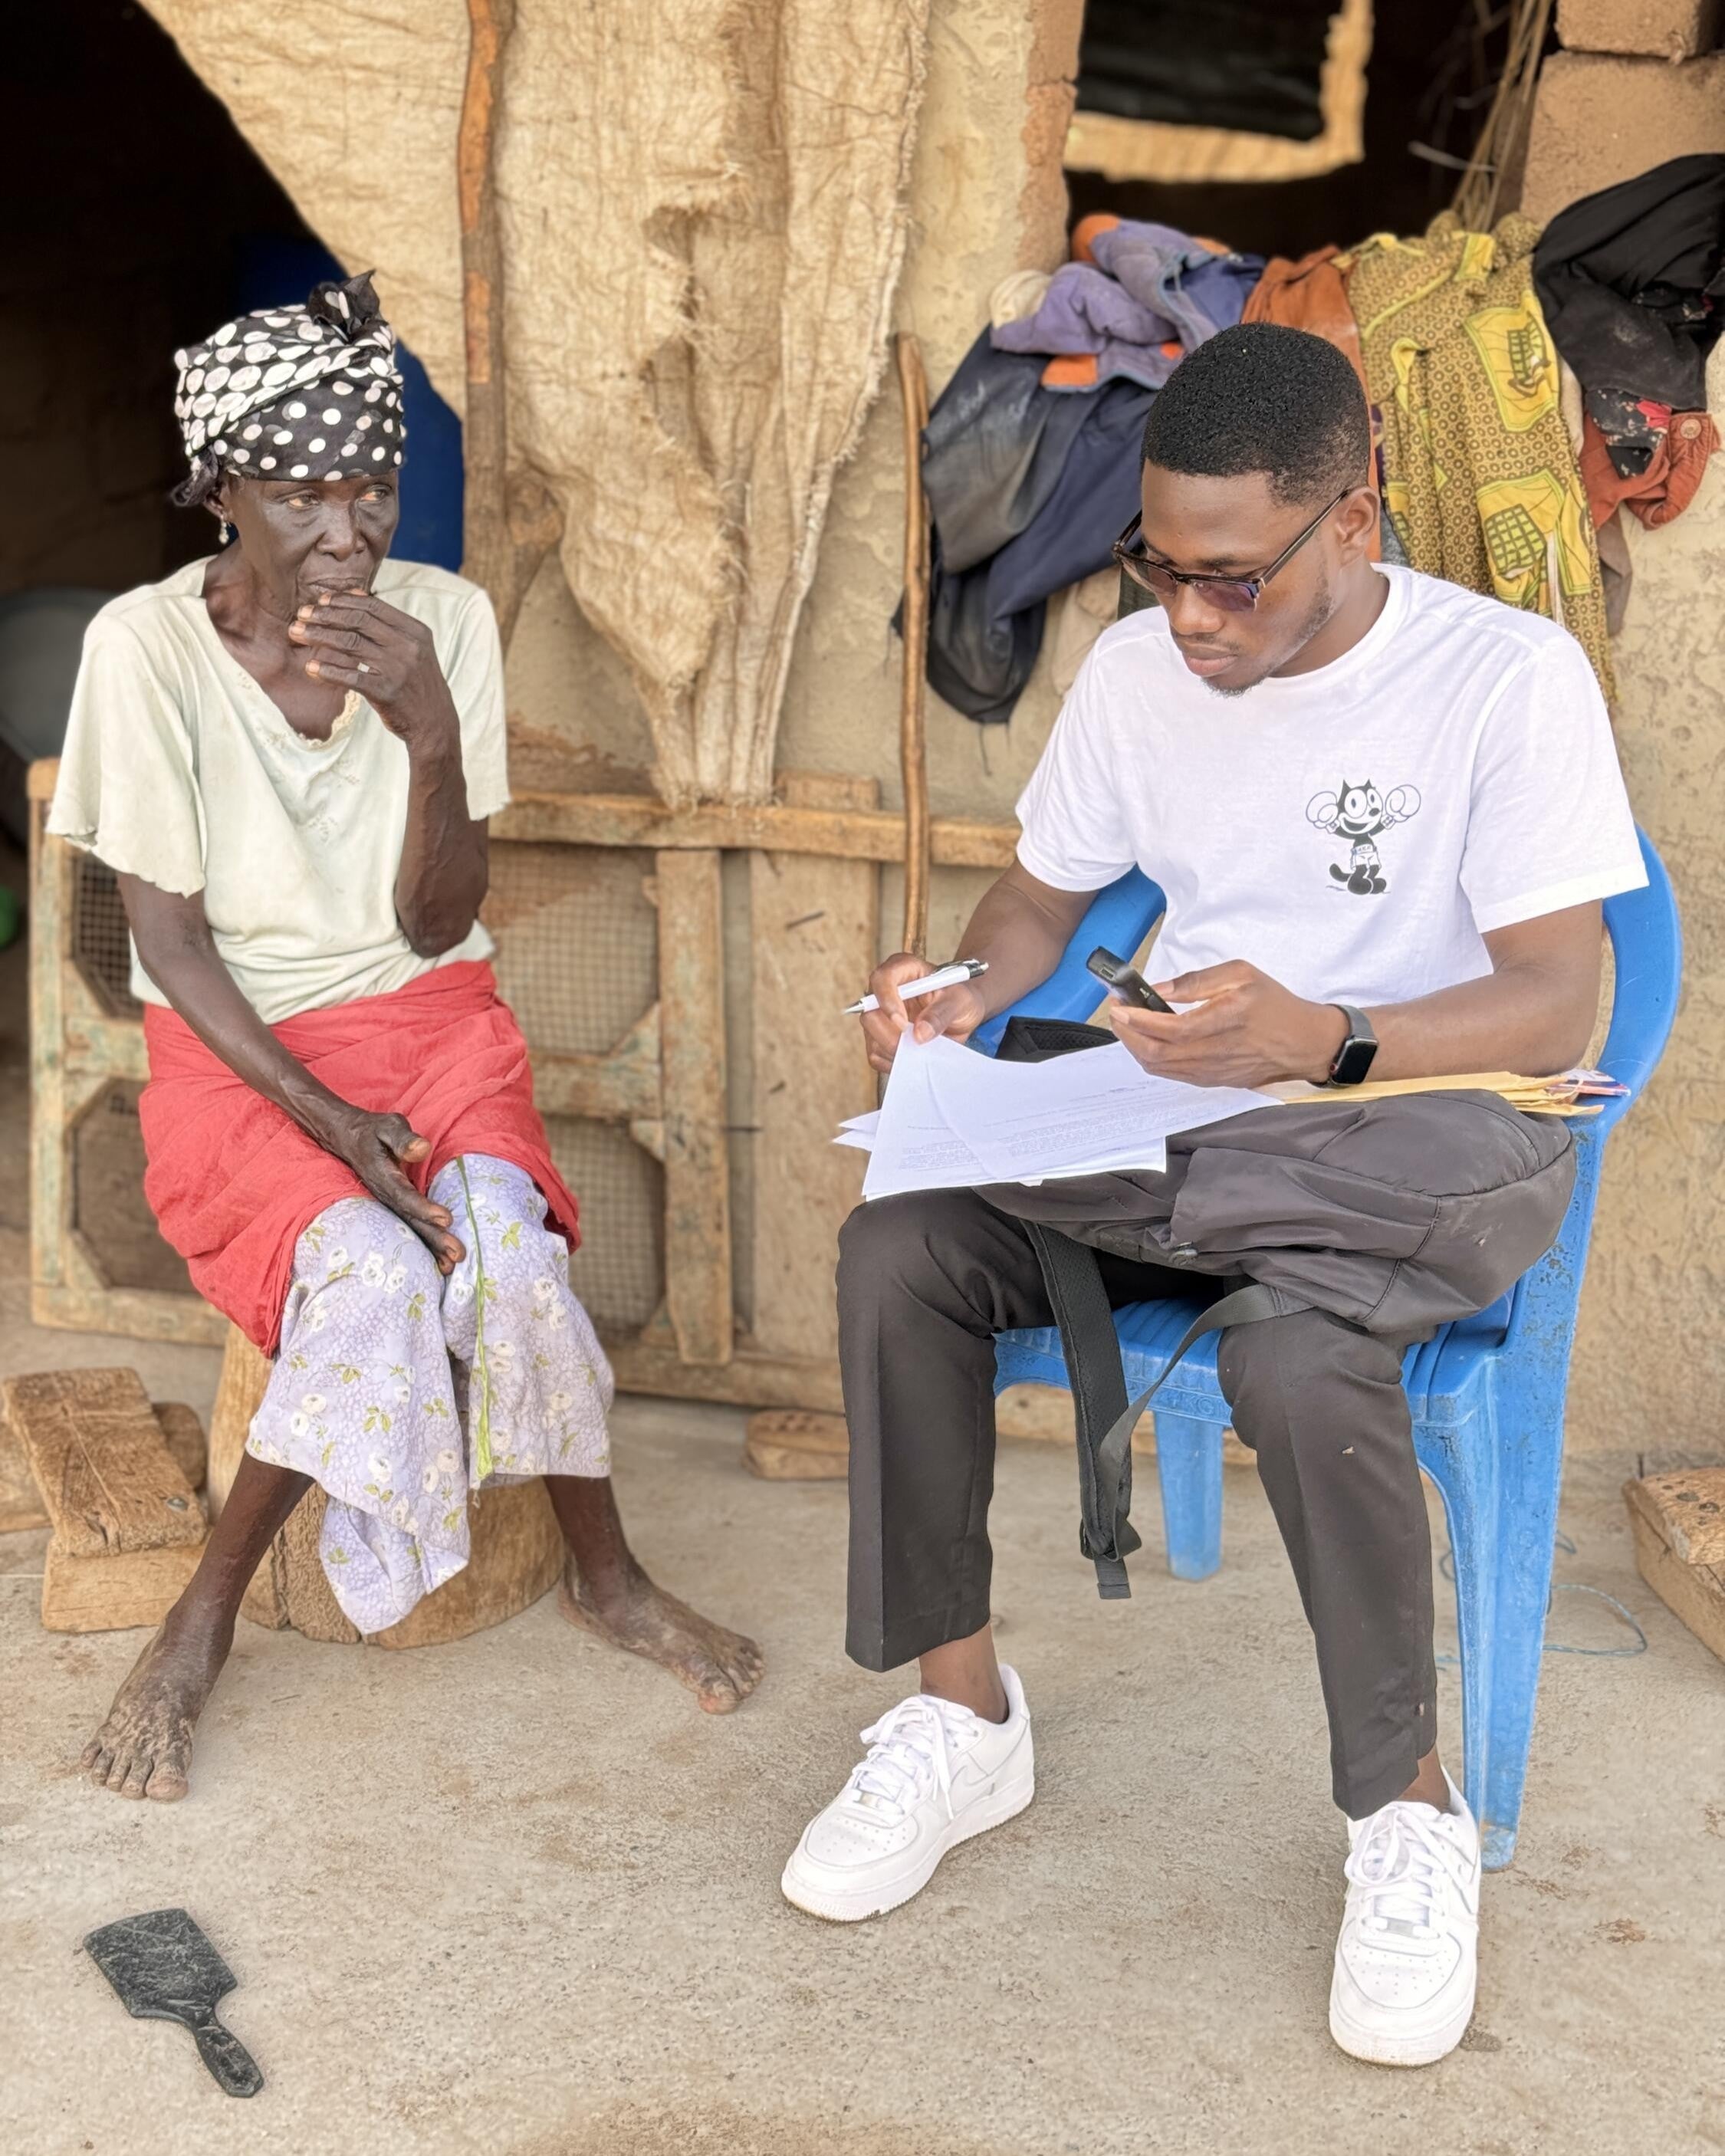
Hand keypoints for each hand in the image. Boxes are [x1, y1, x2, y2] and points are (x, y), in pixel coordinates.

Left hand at [289, 591, 459, 752]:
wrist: (435, 724)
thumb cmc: (417, 685)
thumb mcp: (415, 649)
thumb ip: (389, 626)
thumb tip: (355, 593)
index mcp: (415, 631)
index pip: (373, 606)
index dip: (342, 601)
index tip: (319, 601)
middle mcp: (408, 646)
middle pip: (358, 620)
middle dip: (324, 615)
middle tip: (300, 615)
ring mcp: (398, 669)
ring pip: (350, 644)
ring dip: (318, 636)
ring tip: (296, 634)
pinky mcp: (386, 692)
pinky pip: (350, 676)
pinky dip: (327, 670)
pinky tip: (310, 667)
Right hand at [313, 1104, 465, 1272]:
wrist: (348, 1140)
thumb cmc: (374, 1131)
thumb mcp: (388, 1126)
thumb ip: (404, 1139)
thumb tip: (422, 1148)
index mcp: (384, 1176)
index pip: (405, 1195)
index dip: (424, 1208)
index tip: (446, 1218)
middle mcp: (385, 1196)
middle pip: (410, 1221)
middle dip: (434, 1239)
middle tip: (458, 1254)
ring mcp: (389, 1204)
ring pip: (410, 1230)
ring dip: (431, 1249)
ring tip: (452, 1266)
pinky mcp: (395, 1207)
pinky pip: (410, 1229)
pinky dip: (425, 1247)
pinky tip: (442, 1264)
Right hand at [859, 953, 987, 1075]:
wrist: (962, 1014)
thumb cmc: (960, 998)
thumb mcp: (960, 1000)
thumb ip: (941, 1013)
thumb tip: (919, 1034)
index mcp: (903, 969)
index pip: (882, 979)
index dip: (887, 1001)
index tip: (903, 1023)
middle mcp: (886, 991)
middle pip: (870, 1013)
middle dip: (892, 1035)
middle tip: (916, 1044)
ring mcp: (881, 1015)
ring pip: (872, 1036)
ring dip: (895, 1050)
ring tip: (923, 1050)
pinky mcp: (881, 1036)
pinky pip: (876, 1054)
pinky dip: (894, 1061)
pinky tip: (915, 1057)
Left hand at [1103, 961, 1348, 1088]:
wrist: (1304, 1042)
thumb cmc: (1275, 1005)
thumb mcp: (1241, 974)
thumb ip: (1197, 981)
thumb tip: (1160, 989)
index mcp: (1221, 1023)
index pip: (1167, 1029)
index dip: (1137, 1020)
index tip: (1119, 1005)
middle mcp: (1213, 1054)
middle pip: (1154, 1054)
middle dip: (1127, 1034)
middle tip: (1117, 1013)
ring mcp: (1211, 1072)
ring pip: (1159, 1068)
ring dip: (1136, 1047)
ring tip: (1127, 1024)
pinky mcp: (1212, 1081)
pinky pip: (1172, 1074)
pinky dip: (1152, 1059)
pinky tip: (1148, 1041)